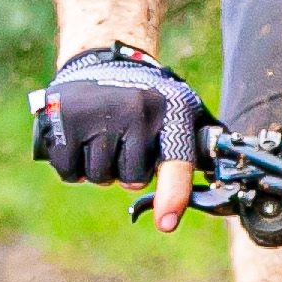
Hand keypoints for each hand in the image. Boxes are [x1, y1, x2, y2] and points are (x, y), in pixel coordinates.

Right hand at [30, 43, 210, 223]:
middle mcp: (135, 110)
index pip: (175, 161)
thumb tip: (218, 181)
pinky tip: (78, 139)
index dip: (172, 194)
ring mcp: (97, 114)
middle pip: (131, 179)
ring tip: (102, 135)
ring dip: (99, 168)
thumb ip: (197, 146)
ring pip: (98, 177)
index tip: (166, 222)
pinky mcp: (63, 121)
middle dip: (127, 170)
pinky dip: (72, 165)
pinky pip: (70, 172)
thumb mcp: (182, 110)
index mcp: (171, 111)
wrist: (103, 59)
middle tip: (125, 140)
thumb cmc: (150, 97)